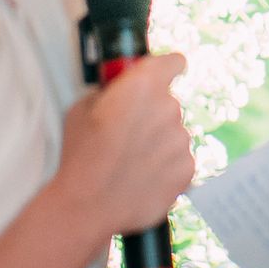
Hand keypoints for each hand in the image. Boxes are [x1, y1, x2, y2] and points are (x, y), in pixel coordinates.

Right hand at [58, 51, 194, 236]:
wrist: (87, 205)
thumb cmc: (81, 155)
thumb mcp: (82, 108)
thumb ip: (111, 93)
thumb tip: (120, 94)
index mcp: (143, 85)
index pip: (174, 62)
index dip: (166, 69)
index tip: (161, 76)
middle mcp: (169, 108)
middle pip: (168, 103)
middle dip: (152, 114)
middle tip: (127, 133)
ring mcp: (181, 140)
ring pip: (174, 133)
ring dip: (159, 142)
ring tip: (130, 162)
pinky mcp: (188, 169)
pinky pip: (179, 160)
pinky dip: (165, 167)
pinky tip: (141, 177)